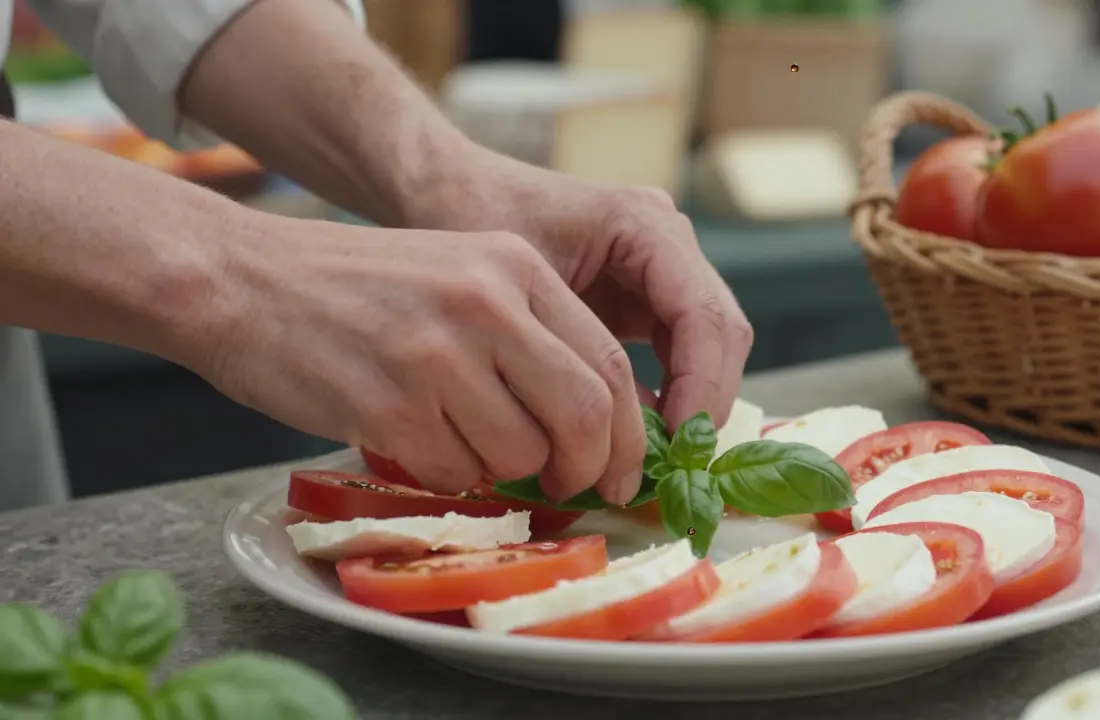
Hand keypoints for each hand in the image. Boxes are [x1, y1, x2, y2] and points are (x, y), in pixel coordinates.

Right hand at [189, 215, 646, 503]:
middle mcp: (485, 303)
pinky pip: (452, 472)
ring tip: (457, 439)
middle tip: (568, 485)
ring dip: (500, 469)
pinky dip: (442, 472)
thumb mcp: (459, 275)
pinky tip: (409, 437)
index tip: (624, 469)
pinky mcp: (387, 405)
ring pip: (519, 453)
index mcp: (514, 267)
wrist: (241, 278)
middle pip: (584, 414)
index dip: (627, 432)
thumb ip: (528, 332)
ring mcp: (436, 354)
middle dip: (587, 467)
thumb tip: (593, 423)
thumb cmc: (355, 287)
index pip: (608, 363)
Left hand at [423, 150, 753, 428]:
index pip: (703, 315)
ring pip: (709, 345)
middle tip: (672, 463)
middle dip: (704, 400)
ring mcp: (660, 266)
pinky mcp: (644, 293)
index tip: (675, 440)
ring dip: (691, 402)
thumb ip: (569, 347)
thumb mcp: (516, 283)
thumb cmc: (472, 221)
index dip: (700, 384)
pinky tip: (637, 434)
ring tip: (653, 457)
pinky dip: (669, 393)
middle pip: (721, 331)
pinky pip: (678, 348)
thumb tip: (607, 428)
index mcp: (643, 223)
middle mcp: (665, 239)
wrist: (447, 189)